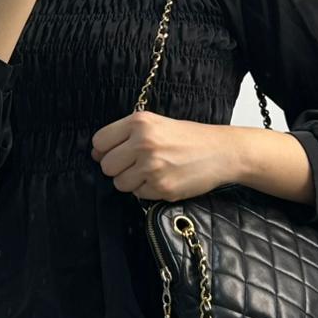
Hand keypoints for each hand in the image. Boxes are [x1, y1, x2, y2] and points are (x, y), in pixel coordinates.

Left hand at [90, 110, 233, 201]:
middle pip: (106, 165)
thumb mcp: (156, 124)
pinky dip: (147, 190)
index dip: (105, 150)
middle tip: (137, 164)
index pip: (99, 141)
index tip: (116, 152)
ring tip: (152, 171)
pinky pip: (138, 194)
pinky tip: (164, 178)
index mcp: (140, 122)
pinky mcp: (161, 187)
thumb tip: (95, 154)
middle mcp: (143, 142)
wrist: (222, 151)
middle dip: (118, 168)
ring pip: (119, 182)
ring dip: (131, 181)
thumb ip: (125, 135)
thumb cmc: (189, 138)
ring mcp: (152, 166)